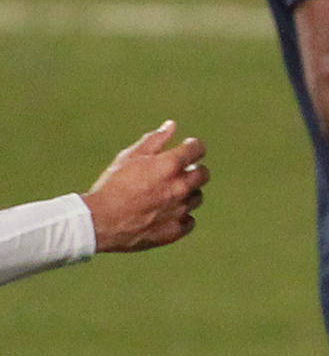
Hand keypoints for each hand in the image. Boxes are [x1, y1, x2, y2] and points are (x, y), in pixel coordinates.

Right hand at [82, 121, 205, 252]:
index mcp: (170, 165)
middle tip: (176, 174)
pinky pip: (189, 220)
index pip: (197, 149)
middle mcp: (180, 187)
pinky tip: (166, 214)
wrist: (99, 222)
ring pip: (197, 197)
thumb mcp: (129, 157)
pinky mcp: (176, 230)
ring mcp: (180, 210)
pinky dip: (181, 216)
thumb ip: (154, 140)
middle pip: (203, 174)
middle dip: (193, 171)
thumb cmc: (112, 186)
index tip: (186, 149)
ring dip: (187, 194)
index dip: (192, 147)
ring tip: (165, 196)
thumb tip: (172, 126)